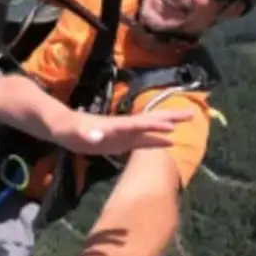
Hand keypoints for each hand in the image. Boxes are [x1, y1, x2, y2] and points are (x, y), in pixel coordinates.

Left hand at [55, 107, 190, 155]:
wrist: (64, 127)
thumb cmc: (68, 128)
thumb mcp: (74, 132)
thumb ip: (86, 134)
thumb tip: (98, 137)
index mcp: (115, 124)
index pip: (138, 124)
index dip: (153, 125)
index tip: (172, 125)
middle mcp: (124, 127)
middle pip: (151, 120)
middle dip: (170, 117)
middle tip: (192, 113)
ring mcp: (125, 133)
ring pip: (151, 128)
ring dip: (168, 125)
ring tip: (188, 123)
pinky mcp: (123, 141)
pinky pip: (144, 141)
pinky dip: (158, 141)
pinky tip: (170, 142)